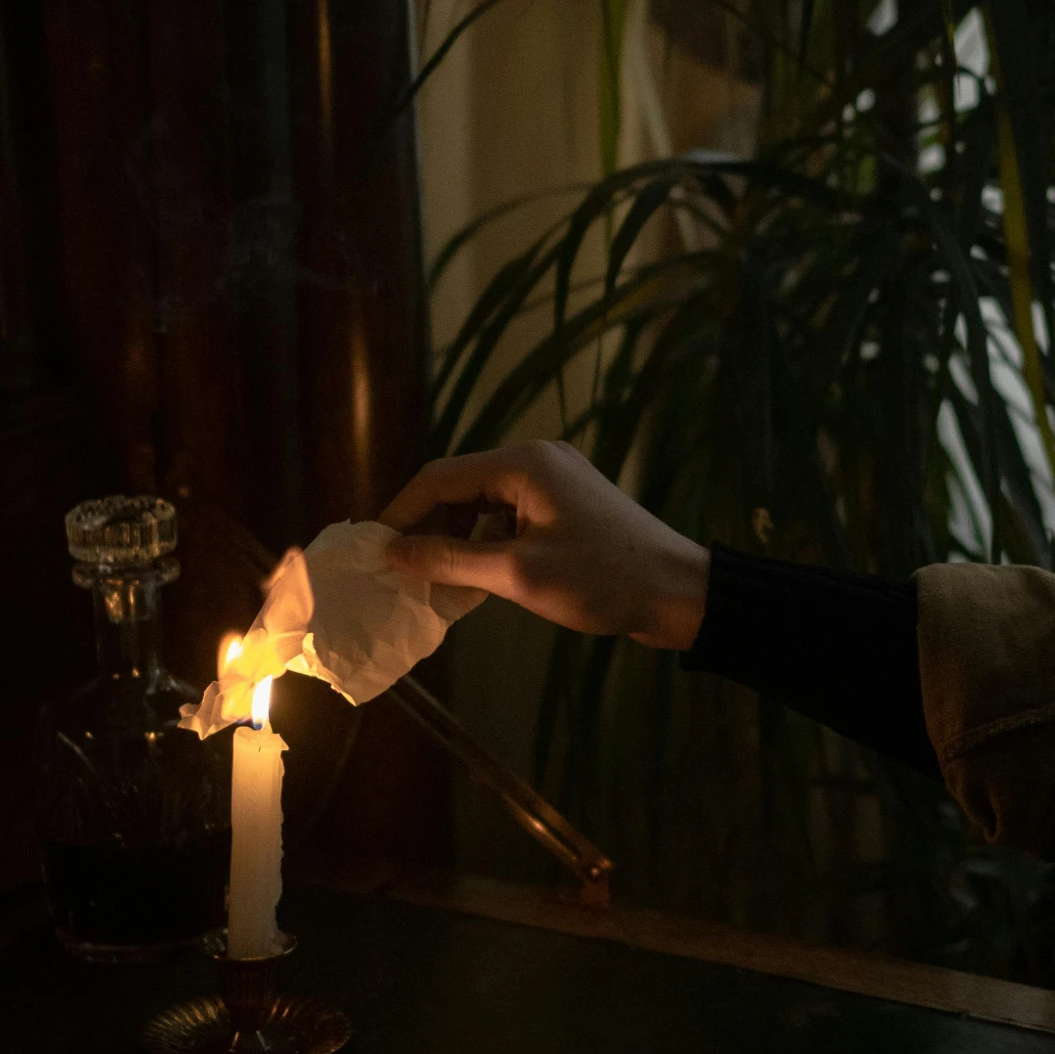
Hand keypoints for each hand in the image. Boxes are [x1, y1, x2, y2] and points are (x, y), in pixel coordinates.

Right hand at [380, 441, 711, 649]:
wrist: (678, 592)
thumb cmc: (602, 579)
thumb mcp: (517, 573)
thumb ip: (450, 560)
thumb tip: (393, 553)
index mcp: (523, 464)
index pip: (439, 477)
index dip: (401, 513)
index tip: (376, 551)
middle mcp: (536, 462)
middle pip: (459, 486)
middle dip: (427, 527)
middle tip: (402, 570)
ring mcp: (554, 484)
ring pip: (483, 505)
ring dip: (457, 539)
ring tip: (435, 580)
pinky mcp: (567, 509)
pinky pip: (510, 519)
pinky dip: (487, 544)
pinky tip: (476, 579)